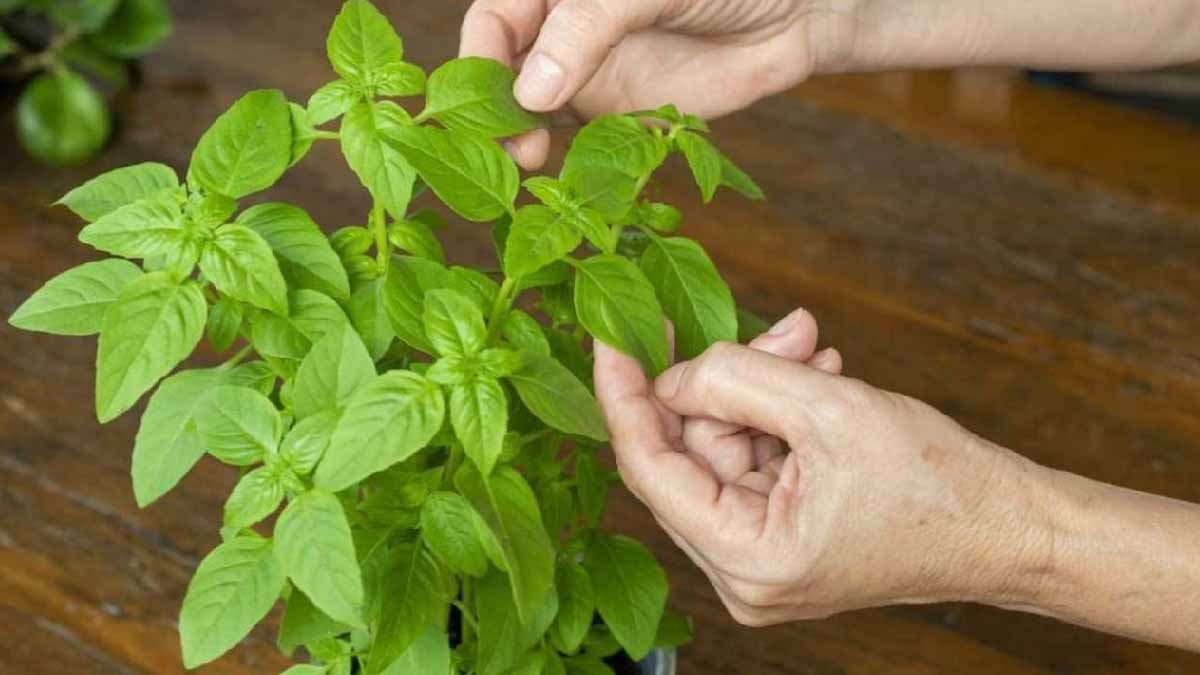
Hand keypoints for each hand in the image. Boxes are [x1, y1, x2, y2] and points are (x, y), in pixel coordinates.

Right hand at [459, 0, 855, 168]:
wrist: (793, 15)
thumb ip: (589, 29)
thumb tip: (530, 90)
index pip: (494, 20)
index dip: (480, 59)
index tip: (491, 100)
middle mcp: (562, 30)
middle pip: (503, 71)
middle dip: (493, 110)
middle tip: (505, 149)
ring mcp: (587, 74)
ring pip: (532, 110)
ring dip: (520, 140)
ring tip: (526, 165)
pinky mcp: (618, 116)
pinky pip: (578, 141)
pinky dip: (564, 162)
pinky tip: (563, 180)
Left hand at [594, 309, 1051, 624]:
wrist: (1011, 528)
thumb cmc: (939, 484)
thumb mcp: (828, 409)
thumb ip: (736, 379)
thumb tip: (674, 371)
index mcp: (746, 558)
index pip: (649, 466)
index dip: (625, 393)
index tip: (610, 335)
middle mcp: (742, 573)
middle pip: (691, 454)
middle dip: (725, 381)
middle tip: (771, 330)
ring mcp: (763, 560)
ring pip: (727, 449)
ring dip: (762, 389)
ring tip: (811, 351)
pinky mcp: (785, 539)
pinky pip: (757, 462)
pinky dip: (779, 415)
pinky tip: (816, 378)